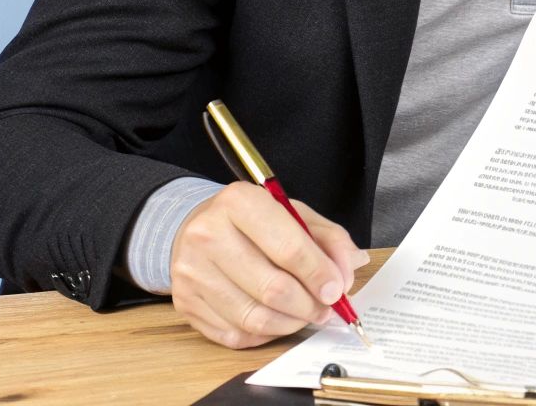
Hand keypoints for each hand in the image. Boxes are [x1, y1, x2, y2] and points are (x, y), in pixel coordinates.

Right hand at [168, 181, 367, 348]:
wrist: (195, 227)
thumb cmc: (253, 221)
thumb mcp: (294, 214)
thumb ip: (329, 238)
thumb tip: (351, 266)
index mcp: (239, 202)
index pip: (288, 247)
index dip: (319, 274)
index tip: (337, 290)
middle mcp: (208, 235)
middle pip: (272, 288)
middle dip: (309, 305)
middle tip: (326, 308)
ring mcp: (191, 273)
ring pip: (255, 317)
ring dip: (291, 322)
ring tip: (306, 314)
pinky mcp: (185, 303)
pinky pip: (235, 333)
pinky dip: (265, 333)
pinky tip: (277, 319)